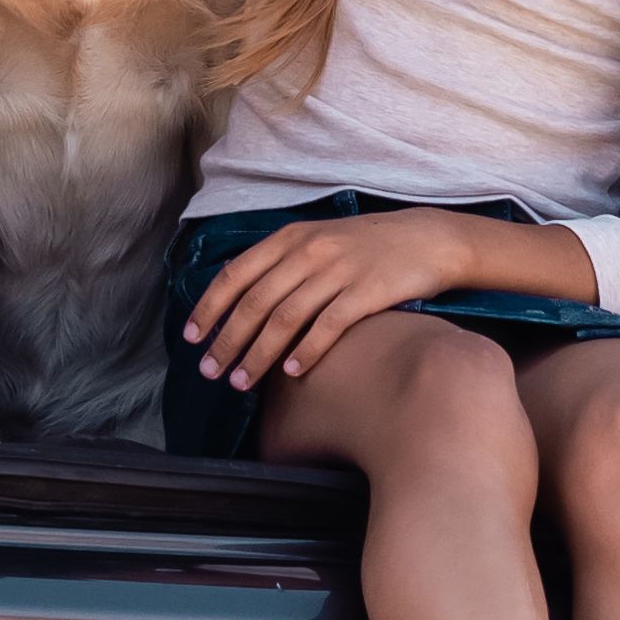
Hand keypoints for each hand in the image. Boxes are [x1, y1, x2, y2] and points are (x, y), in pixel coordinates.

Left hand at [180, 205, 500, 389]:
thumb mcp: (319, 240)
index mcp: (292, 237)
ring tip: (242, 382)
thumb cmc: (367, 247)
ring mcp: (338, 271)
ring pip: (285, 318)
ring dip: (258, 354)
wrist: (427, 239)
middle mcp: (310, 251)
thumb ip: (281, 264)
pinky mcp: (367, 292)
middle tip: (210, 372)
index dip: (210, 307)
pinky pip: (328, 326)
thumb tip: (240, 299)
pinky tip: (292, 373)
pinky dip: (307, 351)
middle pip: (255, 302)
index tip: (191, 338)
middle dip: (227, 341)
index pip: (236, 274)